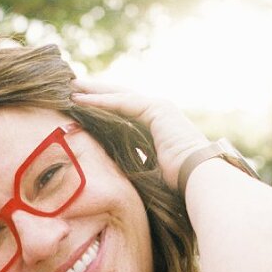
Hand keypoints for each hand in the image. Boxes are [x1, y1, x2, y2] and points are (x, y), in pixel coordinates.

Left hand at [71, 79, 208, 192]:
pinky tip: (81, 99)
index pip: (126, 112)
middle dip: (97, 92)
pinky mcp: (156, 109)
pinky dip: (101, 100)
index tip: (84, 108)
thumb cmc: (178, 184)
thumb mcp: (149, 172)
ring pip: (119, 95)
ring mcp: (159, 108)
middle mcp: (159, 113)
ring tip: (72, 87)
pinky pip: (122, 103)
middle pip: (121, 98)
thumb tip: (115, 176)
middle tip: (73, 87)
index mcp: (158, 127)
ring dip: (94, 91)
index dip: (105, 108)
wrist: (199, 178)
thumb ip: (134, 165)